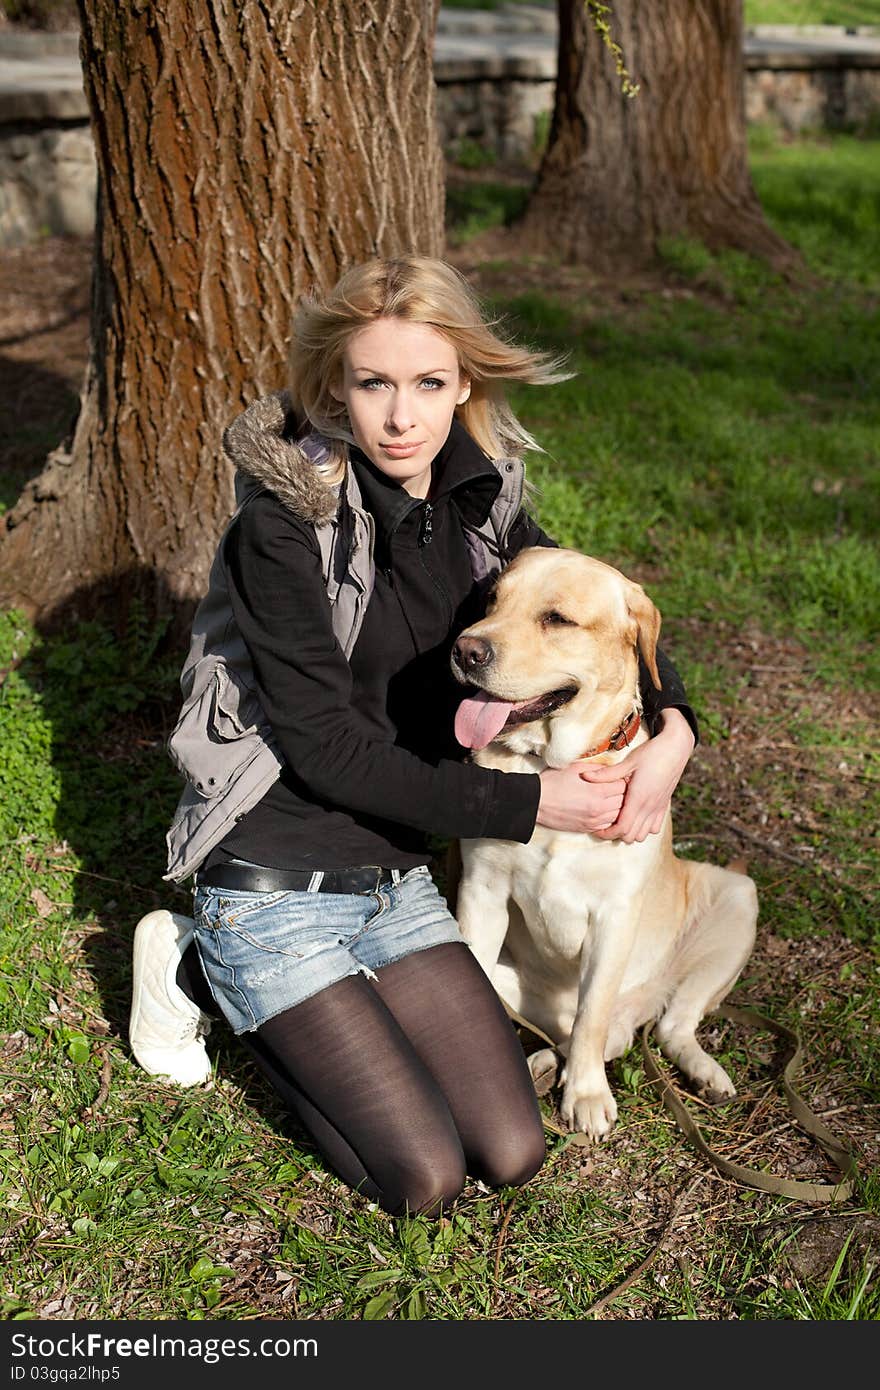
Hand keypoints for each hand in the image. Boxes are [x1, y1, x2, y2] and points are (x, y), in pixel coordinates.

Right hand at [536, 761, 626, 833]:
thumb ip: (597, 769)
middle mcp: (599, 809)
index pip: (624, 786)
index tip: (618, 776)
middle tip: (617, 786)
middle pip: (624, 801)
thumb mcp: (576, 767)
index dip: (622, 779)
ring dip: (618, 806)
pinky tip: (603, 809)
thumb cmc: (554, 782)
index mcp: (597, 792)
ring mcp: (594, 821)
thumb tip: (612, 769)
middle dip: (623, 793)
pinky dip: (610, 817)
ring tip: (611, 798)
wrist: (536, 802)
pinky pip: (608, 824)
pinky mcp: (588, 829)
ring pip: (619, 815)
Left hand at [582, 708, 694, 842]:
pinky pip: (655, 828)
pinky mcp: (665, 806)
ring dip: (631, 833)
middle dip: (617, 835)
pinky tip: (636, 818)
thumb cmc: (651, 753)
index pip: (622, 828)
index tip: (598, 829)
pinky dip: (644, 829)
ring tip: (620, 822)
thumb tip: (584, 776)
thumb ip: (606, 774)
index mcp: (638, 798)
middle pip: (631, 837)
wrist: (676, 748)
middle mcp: (650, 807)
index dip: (608, 833)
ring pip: (644, 835)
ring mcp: (658, 808)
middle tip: (605, 825)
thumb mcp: (628, 762)